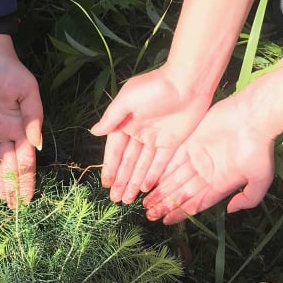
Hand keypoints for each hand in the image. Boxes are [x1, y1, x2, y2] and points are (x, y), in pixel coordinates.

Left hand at [0, 35, 41, 205]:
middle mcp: (8, 134)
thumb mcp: (26, 90)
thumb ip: (32, 117)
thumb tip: (37, 144)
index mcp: (23, 128)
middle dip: (9, 189)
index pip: (25, 161)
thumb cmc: (9, 68)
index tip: (26, 201)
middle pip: (8, 168)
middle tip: (8, 212)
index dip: (25, 182)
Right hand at [89, 67, 210, 203]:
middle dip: (121, 181)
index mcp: (125, 122)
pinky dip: (152, 175)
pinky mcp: (172, 142)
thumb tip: (93, 132)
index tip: (106, 184)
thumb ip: (112, 118)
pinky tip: (145, 189)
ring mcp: (155, 139)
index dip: (110, 167)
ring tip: (127, 200)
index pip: (115, 150)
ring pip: (142, 165)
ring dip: (134, 182)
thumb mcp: (128, 99)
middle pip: (128, 162)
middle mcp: (139, 132)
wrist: (188, 82)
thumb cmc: (155, 86)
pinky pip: (160, 163)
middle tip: (115, 200)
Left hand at [141, 92, 274, 223]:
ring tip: (145, 203)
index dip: (180, 213)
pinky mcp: (189, 142)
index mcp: (220, 184)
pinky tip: (148, 181)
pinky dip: (160, 171)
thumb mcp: (260, 179)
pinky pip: (171, 160)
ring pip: (173, 179)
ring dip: (159, 191)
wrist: (254, 116)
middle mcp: (206, 173)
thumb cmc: (259, 148)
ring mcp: (197, 157)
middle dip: (165, 205)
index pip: (195, 203)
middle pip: (180, 193)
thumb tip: (231, 211)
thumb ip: (248, 198)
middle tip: (149, 215)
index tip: (165, 221)